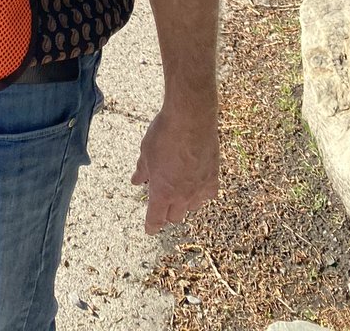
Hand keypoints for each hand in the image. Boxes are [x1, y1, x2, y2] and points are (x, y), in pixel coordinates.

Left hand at [130, 103, 218, 233]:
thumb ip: (142, 170)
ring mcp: (199, 188)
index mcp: (161, 193)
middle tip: (162, 205)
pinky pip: (208, 194)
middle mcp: (182, 196)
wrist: (191, 119)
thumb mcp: (146, 152)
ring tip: (179, 194)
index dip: (151, 226)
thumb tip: (136, 181)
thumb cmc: (164, 134)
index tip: (149, 229)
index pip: (155, 219)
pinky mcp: (213, 177)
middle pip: (174, 217)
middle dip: (166, 213)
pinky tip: (198, 185)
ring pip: (192, 208)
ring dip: (184, 204)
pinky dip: (202, 193)